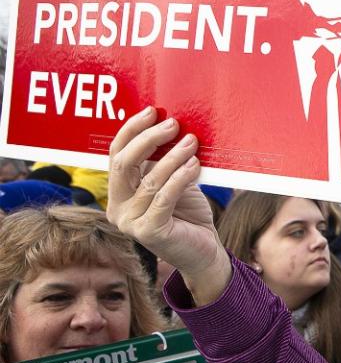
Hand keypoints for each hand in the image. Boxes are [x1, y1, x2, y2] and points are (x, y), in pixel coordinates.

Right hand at [107, 107, 231, 304]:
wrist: (204, 250)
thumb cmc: (187, 212)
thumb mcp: (172, 179)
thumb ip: (162, 159)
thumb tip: (168, 123)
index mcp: (117, 192)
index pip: (116, 154)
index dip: (131, 130)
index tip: (153, 111)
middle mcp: (116, 208)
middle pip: (124, 163)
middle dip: (149, 138)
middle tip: (173, 124)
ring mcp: (129, 223)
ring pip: (149, 179)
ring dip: (173, 156)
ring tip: (192, 143)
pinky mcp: (148, 233)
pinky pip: (163, 197)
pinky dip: (180, 178)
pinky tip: (194, 165)